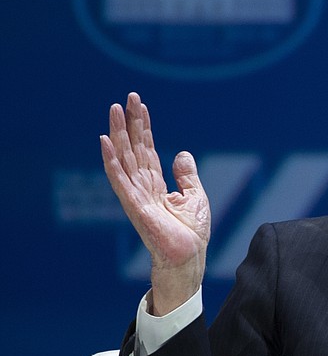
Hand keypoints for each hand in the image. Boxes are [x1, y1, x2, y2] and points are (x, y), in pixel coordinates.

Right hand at [100, 92, 209, 315]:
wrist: (188, 257)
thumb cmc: (192, 233)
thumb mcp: (195, 195)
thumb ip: (186, 174)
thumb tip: (181, 153)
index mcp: (156, 184)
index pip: (147, 149)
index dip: (144, 127)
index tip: (140, 105)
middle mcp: (142, 186)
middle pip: (133, 148)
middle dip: (129, 123)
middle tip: (126, 98)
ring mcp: (135, 194)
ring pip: (124, 157)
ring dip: (118, 133)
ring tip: (113, 110)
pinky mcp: (133, 204)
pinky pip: (119, 178)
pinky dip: (111, 160)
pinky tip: (105, 141)